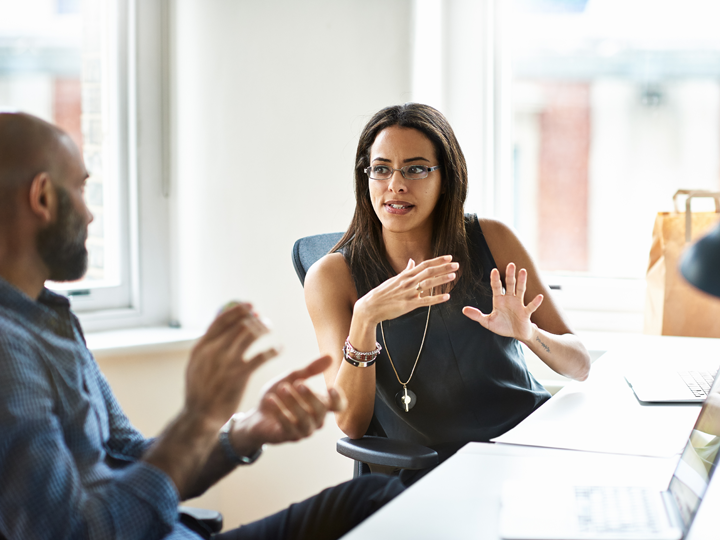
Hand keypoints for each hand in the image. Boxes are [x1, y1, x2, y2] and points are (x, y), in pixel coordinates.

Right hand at [184, 303, 278, 428]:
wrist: (199, 415)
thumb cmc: (200, 390)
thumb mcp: (196, 364)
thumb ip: (207, 347)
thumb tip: (219, 327)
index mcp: (201, 347)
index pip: (221, 320)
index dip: (238, 310)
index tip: (250, 306)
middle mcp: (214, 351)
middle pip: (239, 324)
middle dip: (254, 319)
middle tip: (264, 320)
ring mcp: (227, 362)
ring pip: (251, 335)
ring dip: (264, 329)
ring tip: (270, 329)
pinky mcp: (240, 375)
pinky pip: (262, 356)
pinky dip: (273, 350)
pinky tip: (279, 349)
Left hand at [234, 355, 345, 447]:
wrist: (257, 415)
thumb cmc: (278, 396)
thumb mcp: (292, 378)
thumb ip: (310, 370)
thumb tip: (330, 357)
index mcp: (320, 405)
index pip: (338, 406)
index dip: (338, 399)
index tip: (330, 387)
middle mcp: (315, 420)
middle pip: (322, 411)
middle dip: (310, 396)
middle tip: (298, 383)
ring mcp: (303, 430)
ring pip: (306, 420)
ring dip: (295, 403)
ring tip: (282, 389)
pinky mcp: (288, 436)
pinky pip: (288, 427)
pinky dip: (280, 412)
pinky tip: (271, 400)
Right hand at [354, 256, 457, 324]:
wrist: (371, 306)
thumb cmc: (383, 293)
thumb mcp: (394, 279)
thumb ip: (406, 271)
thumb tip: (412, 261)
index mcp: (405, 275)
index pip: (424, 265)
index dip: (437, 261)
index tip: (449, 258)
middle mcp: (408, 282)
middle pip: (428, 272)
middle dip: (443, 268)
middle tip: (456, 265)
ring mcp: (408, 293)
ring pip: (428, 284)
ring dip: (441, 280)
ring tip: (453, 276)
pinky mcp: (408, 305)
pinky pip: (425, 301)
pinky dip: (436, 299)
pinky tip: (446, 297)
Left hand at [462, 262, 542, 341]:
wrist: (517, 334)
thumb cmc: (503, 326)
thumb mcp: (487, 322)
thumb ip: (476, 316)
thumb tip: (463, 310)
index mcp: (499, 300)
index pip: (497, 287)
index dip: (495, 279)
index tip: (494, 270)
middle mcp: (509, 299)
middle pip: (510, 284)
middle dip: (510, 275)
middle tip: (510, 264)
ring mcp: (519, 305)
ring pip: (520, 290)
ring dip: (522, 281)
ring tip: (523, 271)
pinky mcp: (526, 313)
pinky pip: (531, 306)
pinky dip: (535, 302)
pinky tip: (540, 296)